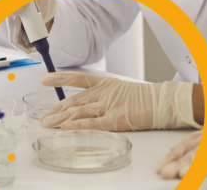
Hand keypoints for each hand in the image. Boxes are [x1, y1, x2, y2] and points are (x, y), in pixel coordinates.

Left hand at [38, 72, 200, 131]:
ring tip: (48, 123)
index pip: (78, 80)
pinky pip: (94, 123)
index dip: (60, 79)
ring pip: (80, 111)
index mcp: (106, 84)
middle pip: (75, 100)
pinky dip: (78, 125)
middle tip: (43, 117)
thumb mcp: (122, 91)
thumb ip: (104, 96)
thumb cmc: (146, 99)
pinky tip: (66, 127)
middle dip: (56, 109)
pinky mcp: (116, 119)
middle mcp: (104, 93)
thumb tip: (86, 106)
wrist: (164, 102)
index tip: (44, 79)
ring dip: (61, 117)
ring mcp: (109, 105)